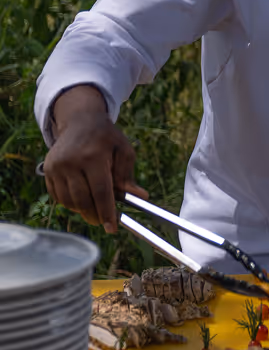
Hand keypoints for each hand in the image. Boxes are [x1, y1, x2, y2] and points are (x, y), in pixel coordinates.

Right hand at [42, 85, 144, 232]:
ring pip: (69, 201)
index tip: (112, 228)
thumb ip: (128, 175)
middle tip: (103, 222)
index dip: (107, 212)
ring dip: (82, 210)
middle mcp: (71, 162)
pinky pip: (58, 196)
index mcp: (93, 157)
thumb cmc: (106, 138)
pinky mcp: (47, 170)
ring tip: (94, 209)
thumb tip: (140, 197)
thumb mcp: (124, 151)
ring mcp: (56, 167)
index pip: (101, 192)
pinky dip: (70, 203)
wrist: (80, 121)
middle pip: (83, 200)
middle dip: (94, 215)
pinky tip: (81, 201)